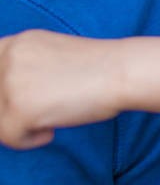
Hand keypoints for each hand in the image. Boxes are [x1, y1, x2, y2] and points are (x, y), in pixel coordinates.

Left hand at [0, 30, 118, 149]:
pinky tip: (52, 131)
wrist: (123, 72)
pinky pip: (10, 138)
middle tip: (41, 112)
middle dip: (12, 112)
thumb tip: (12, 95)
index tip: (25, 100)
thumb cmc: (100, 68)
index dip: (6, 92)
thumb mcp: (52, 54)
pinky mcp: (19, 109)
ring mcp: (11, 83)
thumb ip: (25, 66)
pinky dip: (30, 140)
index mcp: (15, 43)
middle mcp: (7, 58)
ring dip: (21, 126)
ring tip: (49, 121)